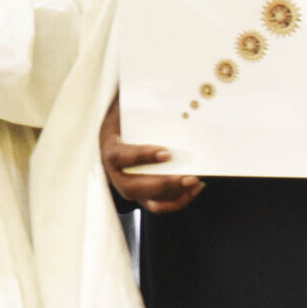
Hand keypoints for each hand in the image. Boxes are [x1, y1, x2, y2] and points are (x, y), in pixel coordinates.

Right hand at [100, 96, 202, 214]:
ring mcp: (129, 187)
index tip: (167, 153)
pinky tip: (195, 188)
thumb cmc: (127, 118)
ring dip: (175, 195)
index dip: (142, 156)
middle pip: (134, 188)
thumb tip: (169, 102)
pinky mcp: (143, 195)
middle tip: (189, 177)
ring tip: (196, 183)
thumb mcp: (129, 109)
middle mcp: (116, 174)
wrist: (120, 131)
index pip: (120, 157)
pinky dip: (179, 200)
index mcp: (110, 149)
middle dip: (164, 184)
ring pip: (149, 201)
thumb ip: (142, 109)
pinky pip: (160, 205)